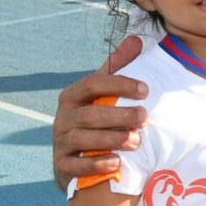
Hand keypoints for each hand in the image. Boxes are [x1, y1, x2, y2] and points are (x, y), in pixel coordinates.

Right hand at [52, 36, 148, 188]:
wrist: (75, 160)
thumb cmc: (95, 120)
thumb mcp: (103, 93)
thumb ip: (117, 68)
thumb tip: (135, 39)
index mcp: (73, 96)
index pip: (93, 83)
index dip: (119, 84)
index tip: (146, 90)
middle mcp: (63, 118)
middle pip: (89, 114)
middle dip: (119, 115)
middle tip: (144, 117)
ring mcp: (60, 143)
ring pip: (82, 139)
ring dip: (111, 139)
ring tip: (136, 141)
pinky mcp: (61, 167)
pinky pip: (74, 167)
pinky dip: (95, 165)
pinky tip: (116, 164)